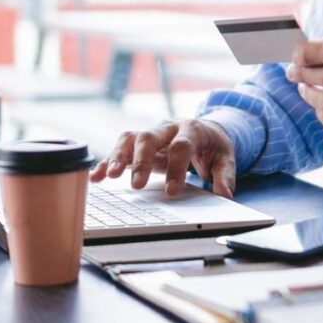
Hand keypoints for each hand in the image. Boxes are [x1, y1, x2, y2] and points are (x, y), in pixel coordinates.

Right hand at [90, 120, 235, 197]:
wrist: (205, 130)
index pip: (181, 146)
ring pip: (130, 138)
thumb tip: (225, 194)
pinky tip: (97, 176)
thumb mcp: (225, 158)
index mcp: (191, 129)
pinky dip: (107, 160)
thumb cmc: (213, 146)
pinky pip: (120, 147)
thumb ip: (225, 175)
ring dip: (118, 156)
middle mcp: (168, 128)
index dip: (176, 168)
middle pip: (150, 137)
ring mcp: (152, 134)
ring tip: (109, 175)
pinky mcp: (139, 142)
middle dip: (141, 160)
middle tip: (137, 185)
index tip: (173, 191)